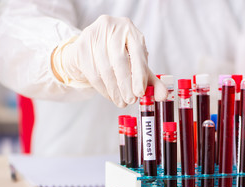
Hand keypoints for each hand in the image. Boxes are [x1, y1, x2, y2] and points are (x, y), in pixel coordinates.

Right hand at [51, 15, 166, 106]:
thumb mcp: (137, 66)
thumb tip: (163, 96)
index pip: (137, 52)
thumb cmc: (120, 57)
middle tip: (130, 101)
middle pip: (119, 61)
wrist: (92, 49)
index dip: (139, 74)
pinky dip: (103, 88)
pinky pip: (92, 72)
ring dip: (114, 90)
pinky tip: (110, 95)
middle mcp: (112, 27)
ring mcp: (94, 35)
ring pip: (104, 69)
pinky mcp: (81, 46)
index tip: (140, 93)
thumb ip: (151, 81)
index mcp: (130, 30)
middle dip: (126, 85)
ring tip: (121, 101)